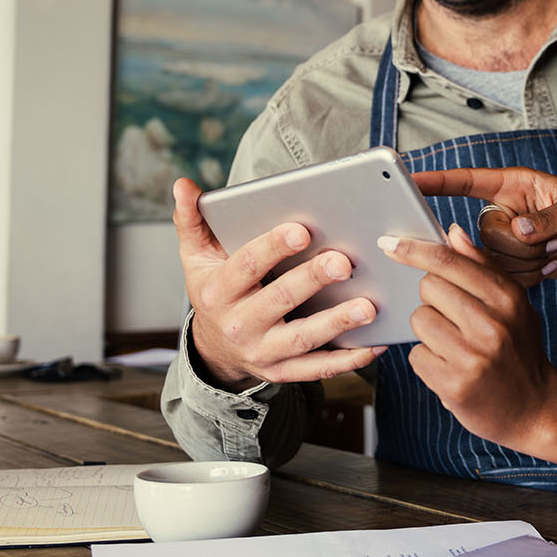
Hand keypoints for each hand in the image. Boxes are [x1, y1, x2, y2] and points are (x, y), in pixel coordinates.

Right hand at [173, 178, 383, 389]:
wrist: (214, 349)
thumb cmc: (215, 291)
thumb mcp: (196, 257)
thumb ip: (191, 220)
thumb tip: (183, 185)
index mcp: (219, 291)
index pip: (246, 265)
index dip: (272, 247)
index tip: (302, 229)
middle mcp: (239, 324)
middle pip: (279, 301)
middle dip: (312, 281)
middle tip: (344, 262)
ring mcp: (262, 351)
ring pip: (303, 339)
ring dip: (337, 323)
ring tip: (368, 306)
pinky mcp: (283, 371)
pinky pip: (317, 369)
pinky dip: (347, 360)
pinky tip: (373, 345)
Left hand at [378, 224, 556, 450]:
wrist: (537, 409)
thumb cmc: (520, 351)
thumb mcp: (513, 304)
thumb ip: (482, 267)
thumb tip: (452, 232)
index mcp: (507, 298)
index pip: (449, 262)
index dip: (415, 250)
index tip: (390, 244)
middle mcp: (492, 325)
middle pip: (428, 287)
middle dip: (433, 300)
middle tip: (454, 319)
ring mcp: (473, 356)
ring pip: (419, 320)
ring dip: (429, 332)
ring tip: (454, 346)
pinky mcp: (455, 385)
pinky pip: (416, 356)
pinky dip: (428, 361)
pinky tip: (451, 368)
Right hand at [412, 167, 556, 286]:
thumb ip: (550, 218)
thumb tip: (520, 230)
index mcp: (514, 185)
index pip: (468, 181)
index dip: (439, 181)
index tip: (411, 180)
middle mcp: (504, 211)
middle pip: (482, 232)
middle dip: (518, 243)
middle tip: (551, 239)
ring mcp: (506, 241)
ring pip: (492, 259)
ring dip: (528, 261)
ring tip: (554, 249)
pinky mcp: (511, 266)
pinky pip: (503, 278)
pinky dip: (531, 276)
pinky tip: (551, 264)